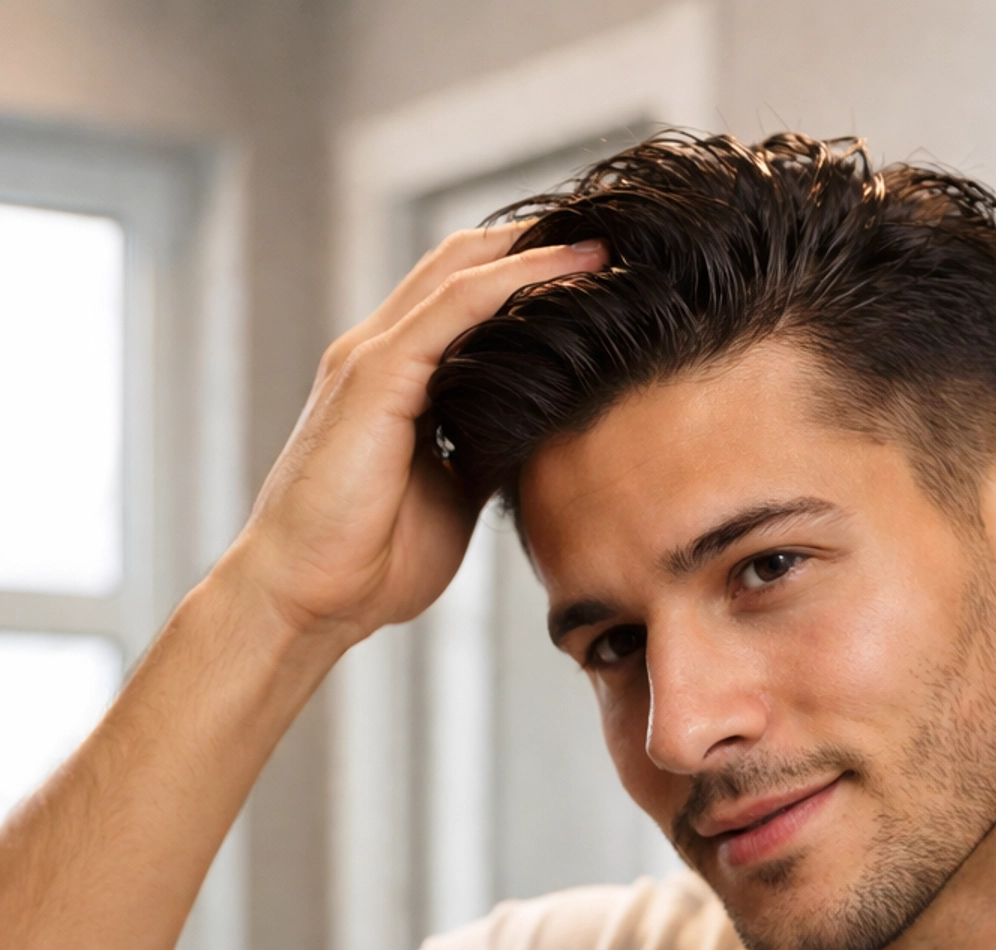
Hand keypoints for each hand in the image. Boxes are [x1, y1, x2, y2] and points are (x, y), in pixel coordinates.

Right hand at [228, 228, 605, 644]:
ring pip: (463, 271)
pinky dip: (515, 281)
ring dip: (538, 248)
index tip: (603, 273)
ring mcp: (373, 357)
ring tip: (608, 238)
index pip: (467, 300)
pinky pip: (454, 307)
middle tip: (616, 233)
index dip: (530, 276)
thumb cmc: (371, 562)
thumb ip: (485, 455)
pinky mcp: (376, 376)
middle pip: (466, 264)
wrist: (308, 599)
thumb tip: (538, 441)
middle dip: (540, 242)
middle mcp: (381, 353)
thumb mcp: (453, 499)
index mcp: (398, 380)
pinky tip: (570, 270)